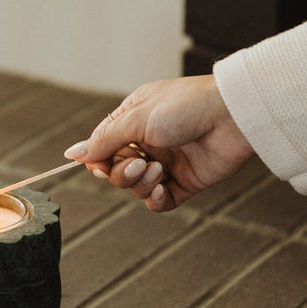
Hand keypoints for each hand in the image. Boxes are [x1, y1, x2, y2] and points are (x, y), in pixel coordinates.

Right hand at [64, 75, 254, 211]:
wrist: (234, 116)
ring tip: (158, 170)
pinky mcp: (184, 182)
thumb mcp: (137, 118)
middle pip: (115, 171)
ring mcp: (165, 163)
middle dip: (122, 172)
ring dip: (140, 183)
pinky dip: (154, 199)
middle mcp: (146, 143)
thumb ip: (104, 140)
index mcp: (132, 120)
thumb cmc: (186, 106)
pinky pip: (158, 201)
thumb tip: (72, 154)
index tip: (102, 165)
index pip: (102, 148)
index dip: (98, 161)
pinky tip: (160, 188)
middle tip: (140, 162)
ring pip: (134, 187)